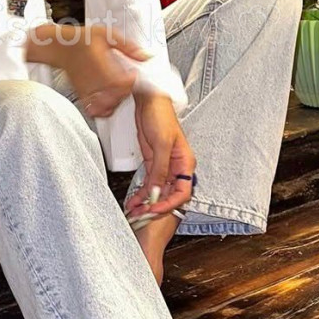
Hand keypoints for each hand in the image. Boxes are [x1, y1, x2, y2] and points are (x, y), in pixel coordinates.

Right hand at [57, 24, 153, 118]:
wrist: (61, 47)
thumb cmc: (82, 40)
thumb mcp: (108, 35)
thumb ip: (128, 46)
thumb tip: (145, 56)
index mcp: (102, 65)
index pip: (123, 82)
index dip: (131, 80)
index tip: (133, 74)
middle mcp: (95, 80)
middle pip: (118, 96)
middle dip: (126, 91)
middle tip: (127, 82)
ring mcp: (88, 90)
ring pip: (107, 105)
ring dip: (117, 101)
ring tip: (119, 91)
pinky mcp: (83, 95)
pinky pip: (95, 110)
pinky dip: (103, 109)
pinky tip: (109, 100)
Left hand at [124, 94, 195, 220]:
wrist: (149, 102)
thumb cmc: (160, 116)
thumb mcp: (162, 144)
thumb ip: (160, 169)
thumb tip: (157, 192)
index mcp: (185, 163)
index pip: (182, 192)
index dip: (169, 204)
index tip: (154, 210)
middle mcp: (177, 168)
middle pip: (169, 195)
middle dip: (156, 207)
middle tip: (141, 216)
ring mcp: (164, 167)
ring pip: (157, 192)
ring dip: (146, 203)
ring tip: (134, 212)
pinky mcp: (152, 164)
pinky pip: (148, 184)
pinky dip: (141, 194)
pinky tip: (133, 202)